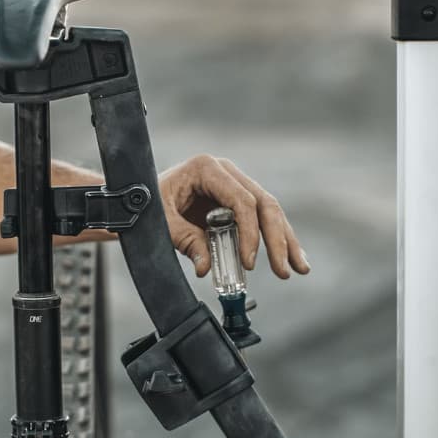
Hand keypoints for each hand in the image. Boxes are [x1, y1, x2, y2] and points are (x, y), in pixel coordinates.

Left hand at [157, 155, 309, 279]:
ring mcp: (233, 184)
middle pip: (263, 203)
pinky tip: (288, 259)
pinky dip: (274, 239)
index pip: (241, 200)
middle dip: (277, 238)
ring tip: (299, 268)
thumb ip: (185, 241)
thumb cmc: (147, 203)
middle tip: (284, 269)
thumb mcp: (161, 222)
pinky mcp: (235, 199)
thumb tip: (206, 267)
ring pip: (269, 211)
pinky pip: (259, 218)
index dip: (250, 233)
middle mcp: (225, 172)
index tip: (249, 262)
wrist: (138, 196)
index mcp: (207, 168)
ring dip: (285, 241)